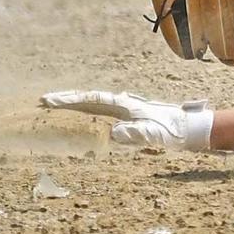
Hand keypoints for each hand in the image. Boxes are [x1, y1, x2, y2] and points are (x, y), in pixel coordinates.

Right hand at [40, 90, 213, 150]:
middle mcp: (123, 103)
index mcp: (125, 105)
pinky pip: (104, 112)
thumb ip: (135, 133)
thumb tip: (113, 133)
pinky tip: (83, 118)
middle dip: (67, 100)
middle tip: (45, 101)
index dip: (70, 100)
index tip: (50, 100)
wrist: (189, 127)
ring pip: (95, 104)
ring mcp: (126, 108)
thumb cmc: (171, 131)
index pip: (92, 100)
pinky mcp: (130, 116)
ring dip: (77, 106)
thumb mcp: (154, 134)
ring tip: (57, 107)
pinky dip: (89, 113)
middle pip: (89, 99)